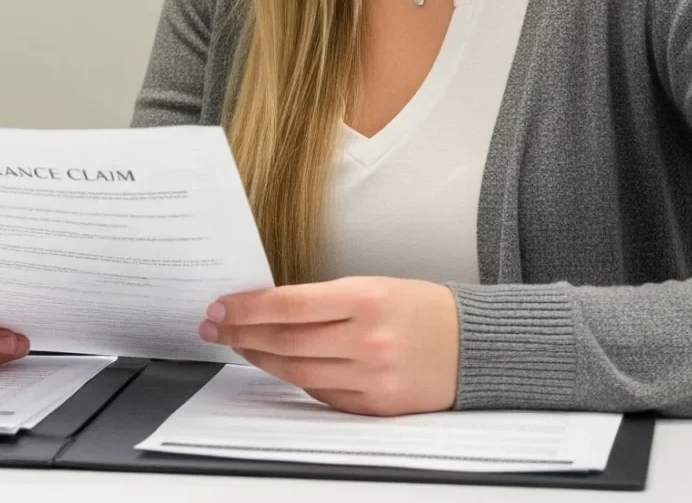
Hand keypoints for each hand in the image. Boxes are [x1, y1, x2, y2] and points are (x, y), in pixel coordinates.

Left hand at [200, 276, 459, 414]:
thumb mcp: (374, 287)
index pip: (288, 305)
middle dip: (242, 333)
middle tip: (215, 327)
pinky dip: (297, 380)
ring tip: (240, 345)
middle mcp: (367, 339)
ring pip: (297, 372)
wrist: (475, 346)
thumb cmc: (422, 309)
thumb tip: (269, 309)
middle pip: (286, 341)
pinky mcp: (377, 405)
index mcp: (366, 299)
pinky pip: (323, 395)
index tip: (220, 307)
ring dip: (261, 359)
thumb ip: (325, 301)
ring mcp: (372, 376)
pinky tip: (279, 367)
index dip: (247, 308)